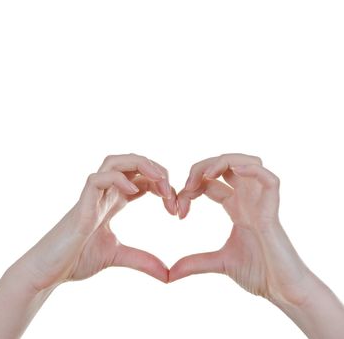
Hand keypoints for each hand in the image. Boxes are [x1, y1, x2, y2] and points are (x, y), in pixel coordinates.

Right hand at [16, 154, 176, 290]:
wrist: (50, 272)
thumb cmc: (77, 258)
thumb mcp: (118, 256)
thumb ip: (143, 260)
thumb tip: (168, 274)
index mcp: (114, 200)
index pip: (142, 178)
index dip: (162, 185)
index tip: (175, 206)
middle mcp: (105, 193)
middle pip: (131, 162)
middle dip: (155, 169)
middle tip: (170, 190)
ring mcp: (92, 196)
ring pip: (114, 161)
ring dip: (140, 165)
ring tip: (159, 180)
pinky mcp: (81, 204)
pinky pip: (98, 179)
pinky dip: (117, 179)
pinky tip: (133, 192)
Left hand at [169, 153, 310, 305]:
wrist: (282, 291)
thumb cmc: (258, 273)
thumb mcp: (219, 262)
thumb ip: (194, 263)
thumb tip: (170, 274)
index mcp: (236, 207)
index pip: (210, 182)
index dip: (190, 188)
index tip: (177, 209)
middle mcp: (248, 199)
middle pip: (226, 165)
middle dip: (202, 168)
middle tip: (187, 186)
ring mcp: (261, 203)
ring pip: (248, 163)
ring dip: (224, 162)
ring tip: (207, 175)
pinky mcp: (272, 211)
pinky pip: (269, 180)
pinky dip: (252, 170)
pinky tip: (234, 173)